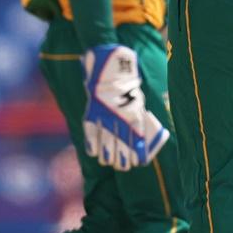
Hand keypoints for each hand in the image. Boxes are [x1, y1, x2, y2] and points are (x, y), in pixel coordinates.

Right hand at [83, 45, 168, 170]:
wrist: (110, 66)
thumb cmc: (126, 85)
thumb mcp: (138, 100)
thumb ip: (138, 118)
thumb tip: (142, 138)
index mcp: (135, 114)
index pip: (138, 141)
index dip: (138, 154)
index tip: (138, 163)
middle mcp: (120, 117)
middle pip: (122, 146)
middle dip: (122, 160)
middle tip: (122, 166)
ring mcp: (105, 115)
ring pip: (106, 143)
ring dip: (107, 156)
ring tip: (108, 162)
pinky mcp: (92, 112)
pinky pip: (91, 133)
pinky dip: (92, 145)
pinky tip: (93, 153)